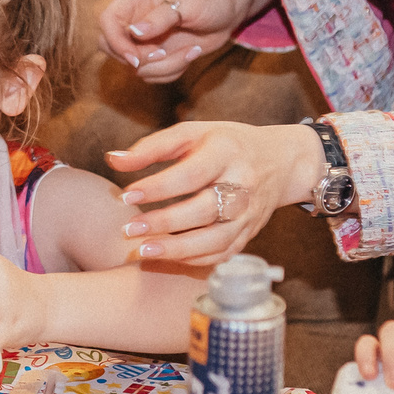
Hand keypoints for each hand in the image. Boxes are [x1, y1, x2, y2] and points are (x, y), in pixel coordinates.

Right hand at [98, 0, 244, 83]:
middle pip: (109, 46)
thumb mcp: (190, 3)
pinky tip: (190, 54)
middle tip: (165, 54)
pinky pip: (150, 74)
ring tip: (192, 52)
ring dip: (164, 67)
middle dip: (138, 59)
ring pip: (134, 66)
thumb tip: (134, 32)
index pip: (107, 20)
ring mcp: (142, 39)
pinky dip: (171, 71)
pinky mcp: (153, 55)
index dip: (116, 42)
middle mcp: (133, 18)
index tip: (136, 58)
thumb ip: (161, 17)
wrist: (229, 13)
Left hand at [103, 119, 323, 266]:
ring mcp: (249, 214)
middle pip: (204, 210)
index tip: (126, 195)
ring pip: (215, 240)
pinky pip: (221, 254)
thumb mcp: (192, 134)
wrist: (281, 161)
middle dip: (164, 223)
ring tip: (143, 252)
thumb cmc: (225, 144)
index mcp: (227, 152)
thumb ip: (152, 147)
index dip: (158, 187)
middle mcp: (243, 185)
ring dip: (178, 250)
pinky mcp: (249, 234)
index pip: (190, 174)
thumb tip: (112, 159)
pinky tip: (166, 258)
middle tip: (128, 229)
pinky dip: (193, 259)